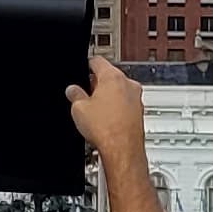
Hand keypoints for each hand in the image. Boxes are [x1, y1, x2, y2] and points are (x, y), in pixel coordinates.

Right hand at [64, 48, 148, 175]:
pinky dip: (116, 109)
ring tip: (95, 112)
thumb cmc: (106, 129)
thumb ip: (74, 94)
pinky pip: (125, 104)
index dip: (87, 64)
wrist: (123, 150)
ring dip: (108, 97)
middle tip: (85, 95)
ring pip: (119, 91)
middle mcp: (128, 85)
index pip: (97, 61)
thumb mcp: (79, 108)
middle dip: (97, 84)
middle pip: (109, 77)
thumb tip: (72, 91)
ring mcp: (136, 99)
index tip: (84, 68)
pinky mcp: (139, 113)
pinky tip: (106, 121)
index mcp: (113, 77)